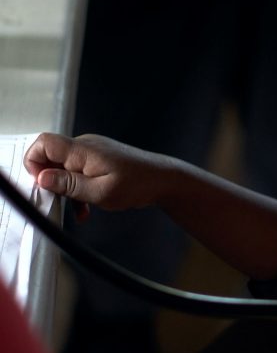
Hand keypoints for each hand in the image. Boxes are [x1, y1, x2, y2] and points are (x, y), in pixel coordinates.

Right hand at [24, 132, 170, 220]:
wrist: (165, 180)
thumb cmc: (139, 184)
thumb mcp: (100, 191)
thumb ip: (69, 185)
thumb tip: (42, 179)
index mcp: (83, 150)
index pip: (44, 143)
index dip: (34, 162)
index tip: (42, 184)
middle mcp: (85, 147)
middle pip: (51, 158)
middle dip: (51, 182)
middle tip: (60, 201)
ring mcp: (92, 153)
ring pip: (64, 169)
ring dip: (66, 190)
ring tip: (79, 209)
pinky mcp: (99, 161)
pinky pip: (78, 173)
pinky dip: (77, 189)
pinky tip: (85, 207)